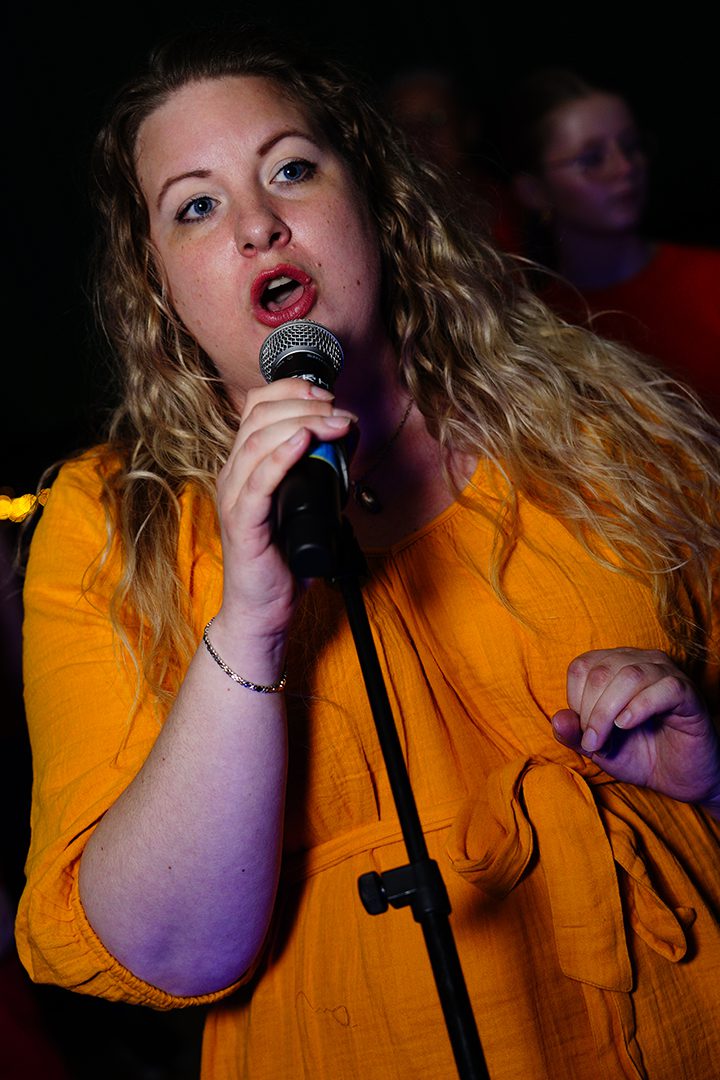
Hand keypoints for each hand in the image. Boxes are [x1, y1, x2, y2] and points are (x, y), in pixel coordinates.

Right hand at [215, 378, 355, 636]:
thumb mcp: (303, 503)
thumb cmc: (283, 559)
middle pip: (260, 417)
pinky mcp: (243, 523)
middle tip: (341, 412)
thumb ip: (315, 472)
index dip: (291, 390)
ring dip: (303, 423)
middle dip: (305, 404)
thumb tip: (345, 443)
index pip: (257, 407)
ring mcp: (235, 497)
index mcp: (245, 465)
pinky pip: (258, 481)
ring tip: (336, 423)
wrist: (262, 608)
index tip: (327, 393)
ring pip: (259, 441)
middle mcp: (234, 474)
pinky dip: (282, 456)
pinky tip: (304, 442)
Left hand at [551, 647, 719, 806]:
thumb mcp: (598, 748)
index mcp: (614, 666)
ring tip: (606, 740)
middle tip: (593, 744)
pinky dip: (639, 706)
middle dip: (590, 712)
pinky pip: (663, 688)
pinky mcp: (688, 693)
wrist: (678, 778)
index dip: (574, 701)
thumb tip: (557, 720)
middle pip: (601, 672)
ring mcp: (665, 674)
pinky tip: (627, 725)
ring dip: (607, 712)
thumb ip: (574, 734)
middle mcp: (639, 662)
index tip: (583, 732)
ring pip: (629, 676)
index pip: (582, 667)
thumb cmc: (639, 755)